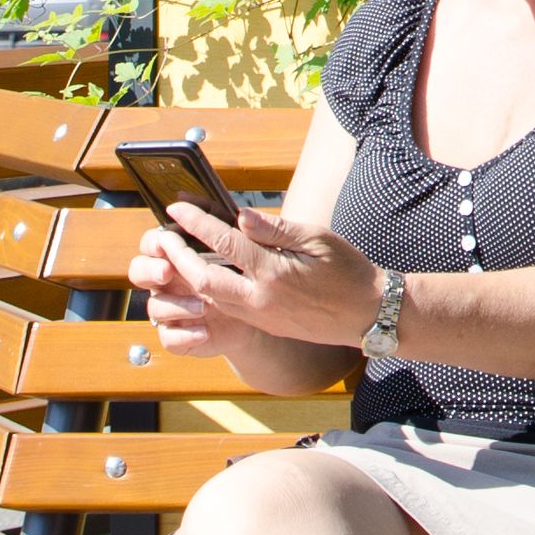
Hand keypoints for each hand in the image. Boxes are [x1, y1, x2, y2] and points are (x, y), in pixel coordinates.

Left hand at [135, 199, 380, 358]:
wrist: (370, 315)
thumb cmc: (348, 271)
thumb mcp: (317, 238)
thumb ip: (275, 229)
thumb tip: (240, 216)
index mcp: (273, 273)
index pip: (223, 242)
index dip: (195, 223)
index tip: (177, 208)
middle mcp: (260, 299)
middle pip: (201, 279)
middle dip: (178, 257)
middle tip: (165, 237)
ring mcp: (261, 317)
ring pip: (210, 297)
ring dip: (190, 275)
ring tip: (179, 254)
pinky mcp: (266, 326)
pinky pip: (227, 308)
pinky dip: (211, 289)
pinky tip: (208, 274)